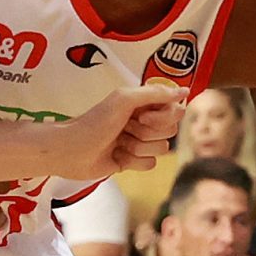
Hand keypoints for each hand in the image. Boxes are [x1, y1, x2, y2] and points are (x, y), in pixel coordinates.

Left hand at [51, 82, 183, 180]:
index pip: (175, 109)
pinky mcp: (133, 161)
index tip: (142, 117)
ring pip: (161, 149)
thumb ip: (155, 93)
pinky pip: (150, 164)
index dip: (162, 117)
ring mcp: (139, 141)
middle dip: (147, 133)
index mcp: (144, 103)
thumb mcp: (124, 100)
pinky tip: (117, 156)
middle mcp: (144, 121)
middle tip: (125, 130)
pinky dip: (133, 161)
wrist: (71, 152)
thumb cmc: (93, 123)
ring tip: (118, 144)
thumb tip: (185, 91)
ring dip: (138, 148)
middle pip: (170, 131)